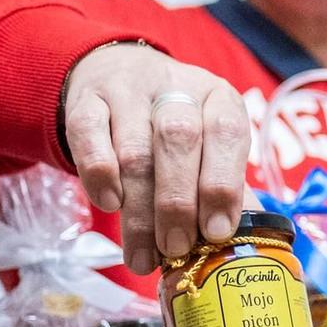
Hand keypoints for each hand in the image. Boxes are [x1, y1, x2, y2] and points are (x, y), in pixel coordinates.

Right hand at [63, 42, 250, 274]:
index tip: (216, 231)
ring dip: (139, 211)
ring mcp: (127, 90)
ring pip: (134, 151)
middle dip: (177, 203)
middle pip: (179, 140)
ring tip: (143, 253)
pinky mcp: (86, 100)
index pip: (226, 132)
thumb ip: (225, 187)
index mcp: (218, 98)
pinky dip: (99, 175)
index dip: (222, 184)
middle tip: (175, 248)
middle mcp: (176, 88)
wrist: (117, 72)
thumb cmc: (174, 125)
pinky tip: (110, 205)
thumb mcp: (209, 145)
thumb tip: (240, 244)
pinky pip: (88, 136)